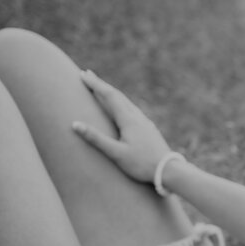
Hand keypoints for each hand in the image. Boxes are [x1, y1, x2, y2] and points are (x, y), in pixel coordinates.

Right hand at [72, 69, 174, 183]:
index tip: (82, 74)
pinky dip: (122, 103)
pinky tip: (122, 109)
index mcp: (128, 120)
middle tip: (87, 74)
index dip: (95, 84)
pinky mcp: (149, 129)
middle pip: (118, 96)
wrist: (169, 170)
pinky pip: (133, 110)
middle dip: (101, 85)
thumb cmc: (142, 164)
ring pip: (126, 102)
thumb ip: (96, 139)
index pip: (109, 96)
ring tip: (102, 89)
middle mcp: (138, 117)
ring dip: (112, 93)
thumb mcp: (116, 153)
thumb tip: (75, 124)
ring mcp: (145, 122)